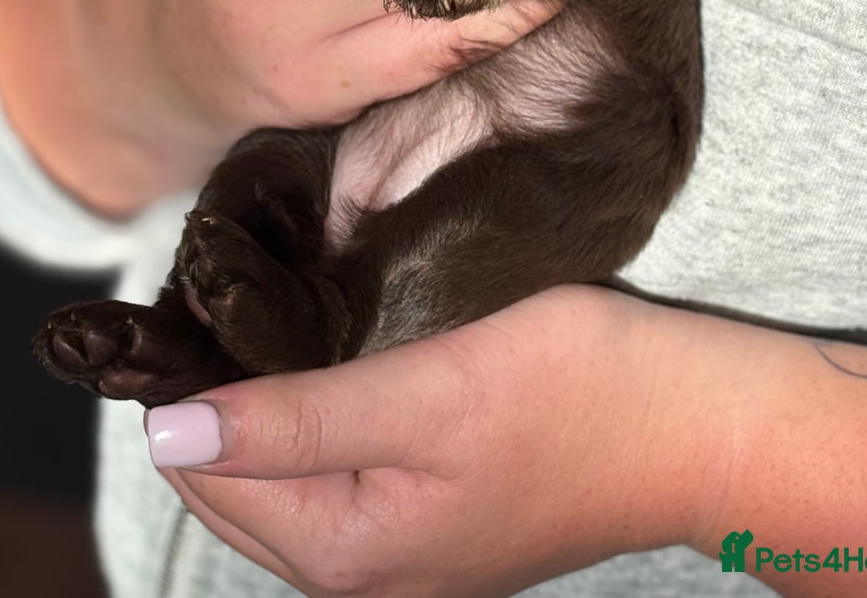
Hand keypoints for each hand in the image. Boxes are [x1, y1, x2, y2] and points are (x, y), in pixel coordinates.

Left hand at [147, 286, 719, 596]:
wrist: (702, 429)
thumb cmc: (576, 397)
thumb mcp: (427, 392)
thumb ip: (293, 421)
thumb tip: (164, 434)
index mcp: (347, 554)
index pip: (204, 474)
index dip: (189, 385)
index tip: (205, 296)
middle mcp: (366, 576)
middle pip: (240, 484)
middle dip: (221, 398)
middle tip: (243, 297)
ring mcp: (407, 554)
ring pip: (288, 476)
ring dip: (268, 404)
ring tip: (284, 317)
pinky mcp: (441, 521)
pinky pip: (340, 473)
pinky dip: (317, 419)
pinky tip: (339, 359)